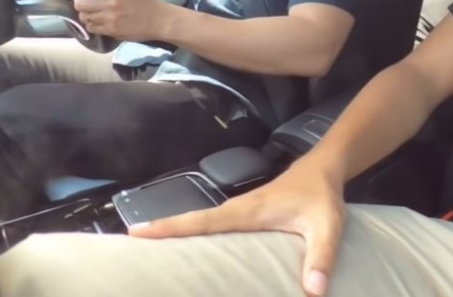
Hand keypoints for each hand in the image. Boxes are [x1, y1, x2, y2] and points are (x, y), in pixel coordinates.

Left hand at [65, 0, 169, 41]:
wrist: (159, 20)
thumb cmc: (145, 2)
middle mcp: (111, 1)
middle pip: (80, 3)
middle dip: (80, 4)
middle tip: (85, 5)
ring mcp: (110, 17)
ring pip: (84, 17)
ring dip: (86, 16)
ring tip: (94, 15)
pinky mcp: (111, 30)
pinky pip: (91, 28)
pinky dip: (92, 25)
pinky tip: (99, 23)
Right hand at [131, 155, 346, 296]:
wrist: (325, 168)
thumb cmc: (322, 195)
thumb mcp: (328, 225)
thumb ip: (322, 256)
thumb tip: (313, 291)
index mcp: (248, 210)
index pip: (202, 221)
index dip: (169, 228)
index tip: (135, 234)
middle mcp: (237, 210)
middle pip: (192, 225)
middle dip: (160, 236)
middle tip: (124, 252)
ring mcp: (240, 212)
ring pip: (201, 227)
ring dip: (175, 237)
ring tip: (146, 259)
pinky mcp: (246, 217)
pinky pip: (214, 229)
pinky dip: (196, 237)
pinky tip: (188, 255)